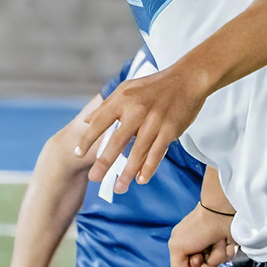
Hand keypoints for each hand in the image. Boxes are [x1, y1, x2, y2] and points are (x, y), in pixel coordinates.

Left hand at [72, 62, 208, 197]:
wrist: (187, 79)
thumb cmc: (154, 85)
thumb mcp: (126, 88)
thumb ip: (106, 105)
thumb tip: (87, 121)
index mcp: (123, 99)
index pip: (101, 121)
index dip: (88, 138)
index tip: (78, 153)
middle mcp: (137, 110)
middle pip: (118, 141)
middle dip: (104, 162)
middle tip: (94, 178)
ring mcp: (155, 121)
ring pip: (139, 152)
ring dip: (128, 172)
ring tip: (119, 187)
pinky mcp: (170, 130)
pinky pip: (157, 153)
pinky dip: (149, 168)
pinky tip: (141, 179)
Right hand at [168, 203, 238, 266]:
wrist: (219, 213)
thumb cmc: (196, 228)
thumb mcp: (178, 247)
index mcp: (186, 248)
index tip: (195, 260)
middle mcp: (200, 249)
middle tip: (205, 258)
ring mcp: (214, 247)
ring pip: (217, 264)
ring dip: (217, 255)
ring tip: (217, 242)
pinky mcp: (228, 245)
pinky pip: (229, 257)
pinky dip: (227, 250)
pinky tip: (226, 240)